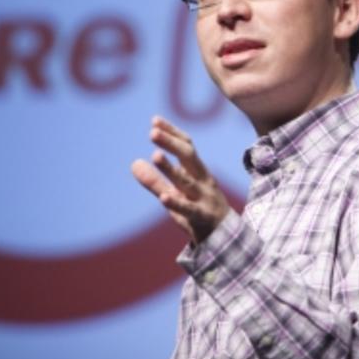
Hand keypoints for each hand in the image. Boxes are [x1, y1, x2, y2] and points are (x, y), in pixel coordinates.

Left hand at [130, 116, 230, 244]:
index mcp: (198, 170)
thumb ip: (155, 180)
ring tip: (155, 155)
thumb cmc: (198, 210)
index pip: (187, 145)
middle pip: (188, 156)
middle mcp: (203, 180)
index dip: (172, 132)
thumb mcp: (175, 194)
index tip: (154, 121)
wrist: (224, 238)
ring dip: (171, 169)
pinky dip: (176, 202)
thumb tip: (134, 163)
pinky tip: (163, 197)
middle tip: (152, 132)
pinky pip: (188, 209)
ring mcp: (204, 198)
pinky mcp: (202, 217)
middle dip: (171, 143)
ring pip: (186, 181)